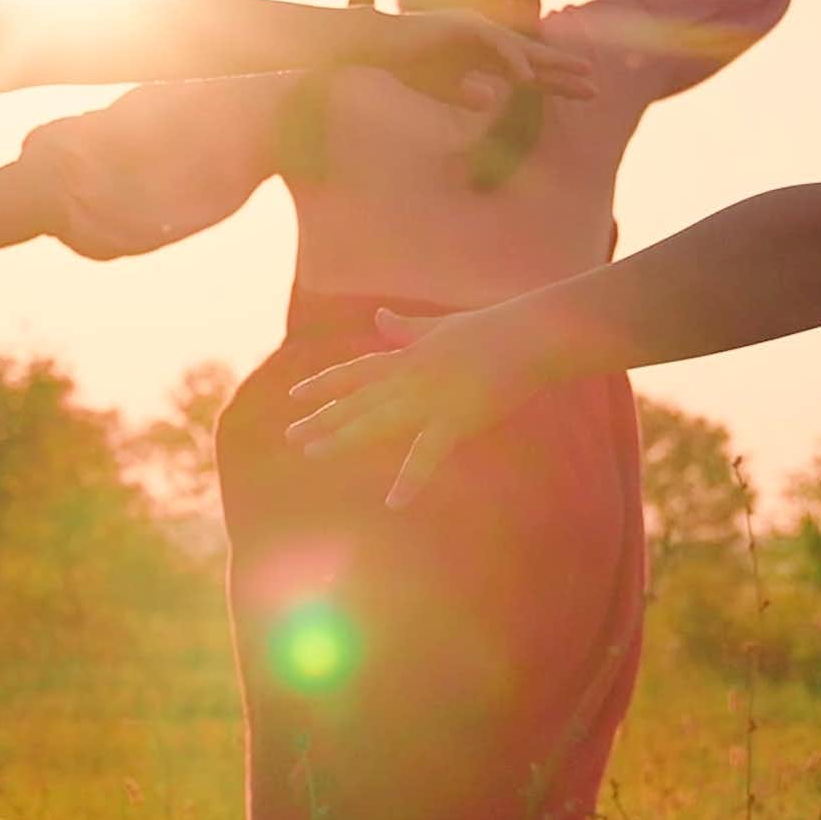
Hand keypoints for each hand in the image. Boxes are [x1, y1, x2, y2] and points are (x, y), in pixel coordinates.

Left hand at [285, 307, 526, 506]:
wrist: (529, 335)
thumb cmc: (492, 328)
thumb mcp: (441, 326)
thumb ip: (407, 328)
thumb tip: (379, 316)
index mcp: (408, 356)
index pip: (356, 373)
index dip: (325, 385)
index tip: (296, 396)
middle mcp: (409, 378)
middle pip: (357, 402)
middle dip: (323, 419)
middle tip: (291, 436)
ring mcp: (429, 399)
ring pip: (377, 423)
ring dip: (343, 438)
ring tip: (313, 454)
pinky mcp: (455, 420)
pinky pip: (427, 456)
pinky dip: (411, 480)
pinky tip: (394, 503)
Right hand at [368, 10, 598, 109]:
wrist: (380, 46)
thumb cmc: (410, 67)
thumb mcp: (444, 90)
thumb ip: (468, 95)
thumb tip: (491, 100)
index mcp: (487, 57)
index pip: (531, 72)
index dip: (558, 82)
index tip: (587, 93)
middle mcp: (488, 41)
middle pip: (534, 58)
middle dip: (565, 70)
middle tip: (595, 84)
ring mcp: (477, 30)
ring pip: (521, 49)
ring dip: (550, 63)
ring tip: (578, 75)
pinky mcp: (463, 26)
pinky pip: (494, 45)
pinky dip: (510, 60)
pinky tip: (526, 78)